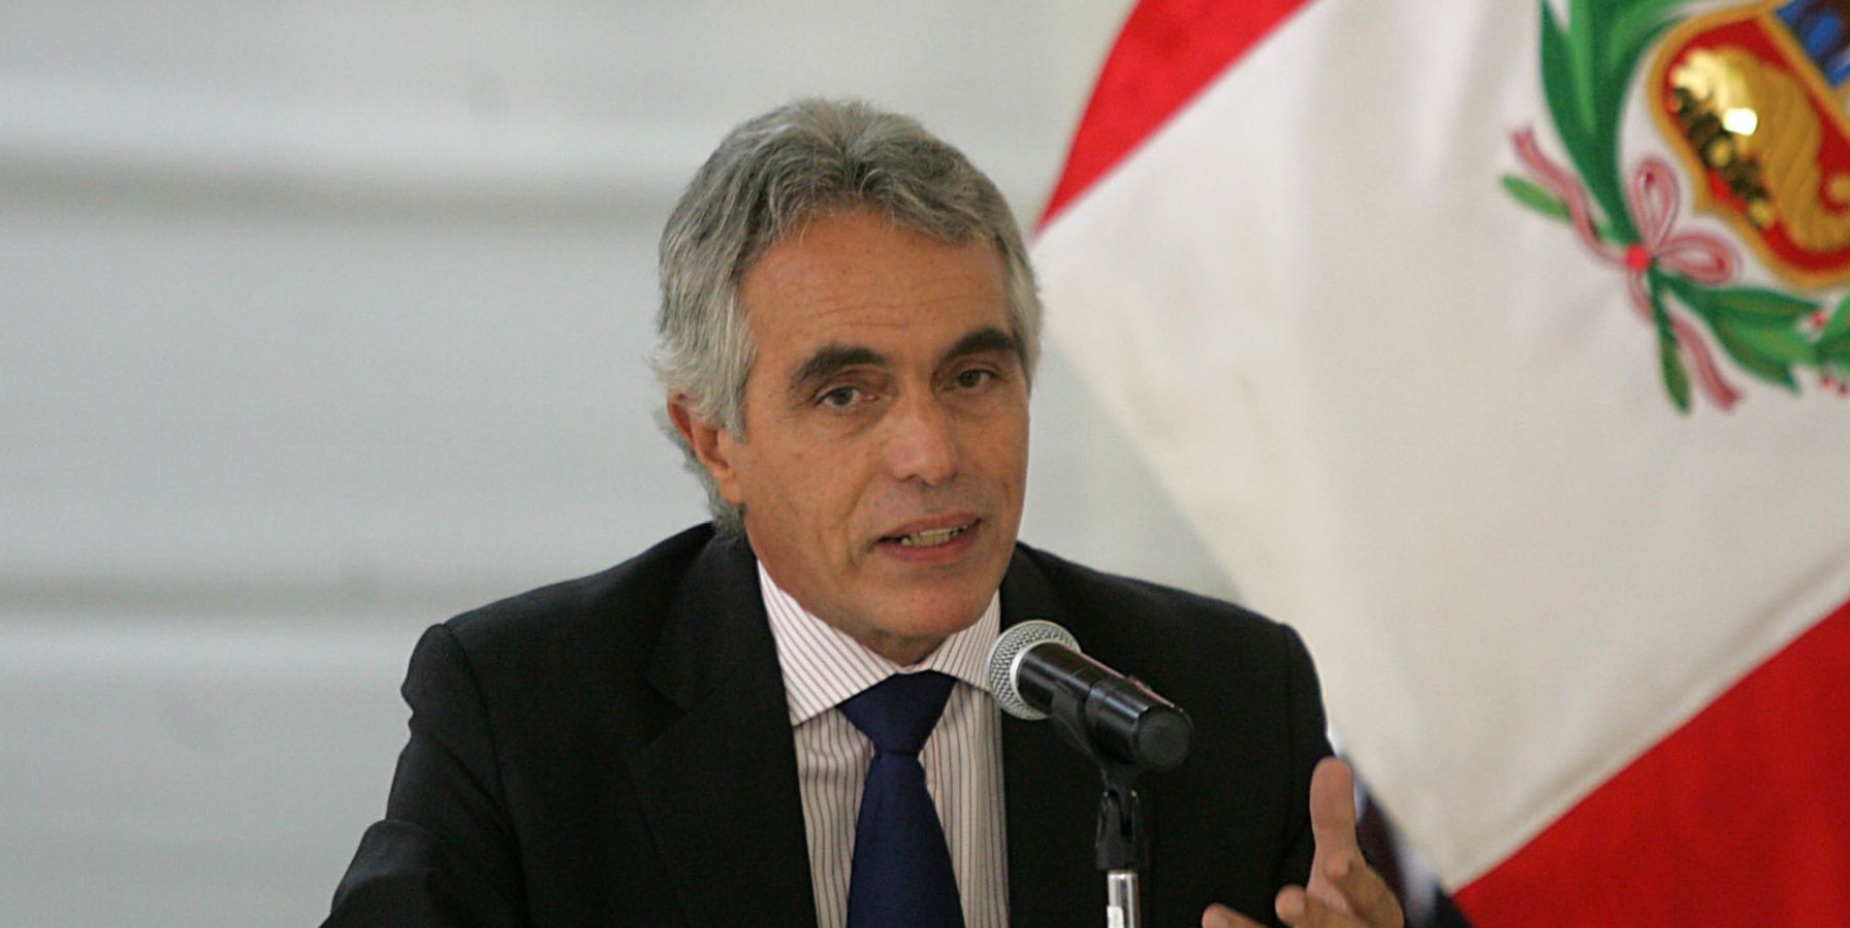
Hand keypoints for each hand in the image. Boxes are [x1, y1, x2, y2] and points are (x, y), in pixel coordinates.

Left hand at [1201, 758, 1404, 927]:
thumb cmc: (1346, 916)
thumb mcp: (1342, 871)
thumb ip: (1336, 824)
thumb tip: (1332, 765)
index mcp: (1375, 918)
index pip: (1375, 902)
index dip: (1357, 884)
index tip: (1336, 862)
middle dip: (1317, 919)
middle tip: (1286, 898)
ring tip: (1214, 915)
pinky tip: (1210, 922)